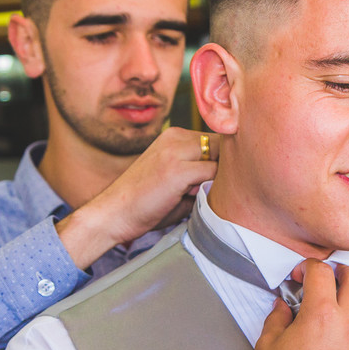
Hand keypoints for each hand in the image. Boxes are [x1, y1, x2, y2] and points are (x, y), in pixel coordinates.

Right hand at [58, 128, 217, 266]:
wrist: (113, 213)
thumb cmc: (146, 203)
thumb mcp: (176, 180)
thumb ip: (202, 173)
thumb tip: (235, 177)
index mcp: (175, 136)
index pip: (218, 140)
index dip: (225, 162)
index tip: (221, 180)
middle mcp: (176, 137)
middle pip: (223, 145)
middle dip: (226, 168)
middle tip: (212, 190)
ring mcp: (176, 151)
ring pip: (221, 158)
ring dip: (219, 178)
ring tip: (198, 196)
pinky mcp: (177, 169)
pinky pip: (213, 174)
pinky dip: (213, 189)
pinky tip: (194, 200)